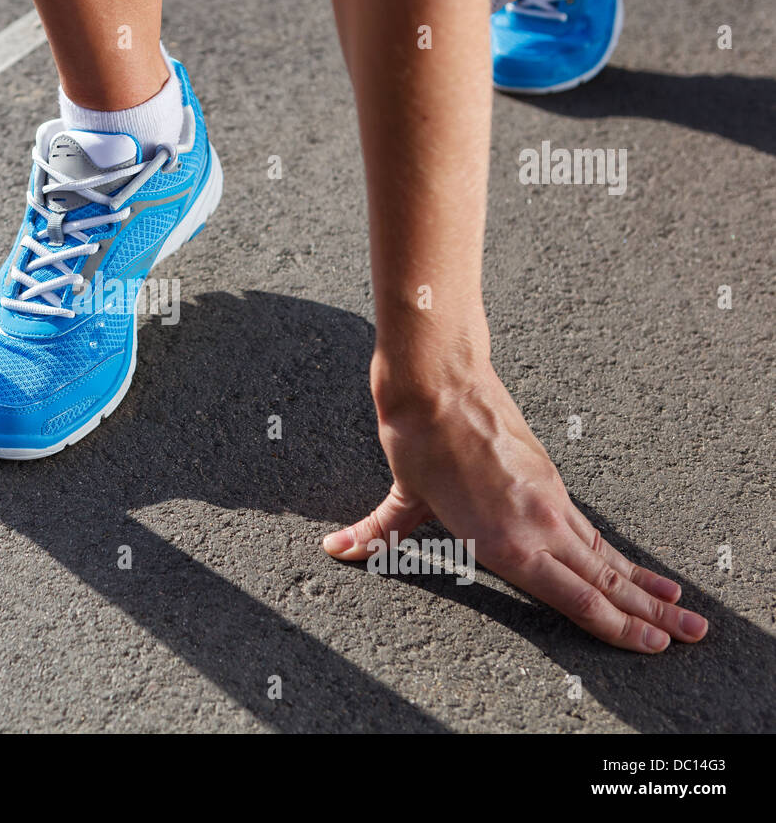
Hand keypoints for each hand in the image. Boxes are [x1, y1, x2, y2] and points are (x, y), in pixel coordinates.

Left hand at [324, 367, 708, 652]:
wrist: (438, 378)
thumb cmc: (418, 437)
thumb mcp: (402, 495)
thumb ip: (378, 532)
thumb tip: (337, 549)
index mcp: (503, 542)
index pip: (571, 596)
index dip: (611, 624)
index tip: (647, 645)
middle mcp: (536, 525)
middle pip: (604, 579)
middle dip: (646, 614)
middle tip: (686, 638)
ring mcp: (548, 499)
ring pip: (604, 554)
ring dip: (644, 585)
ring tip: (680, 611)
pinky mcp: (548, 478)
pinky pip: (589, 527)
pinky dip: (615, 551)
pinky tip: (632, 567)